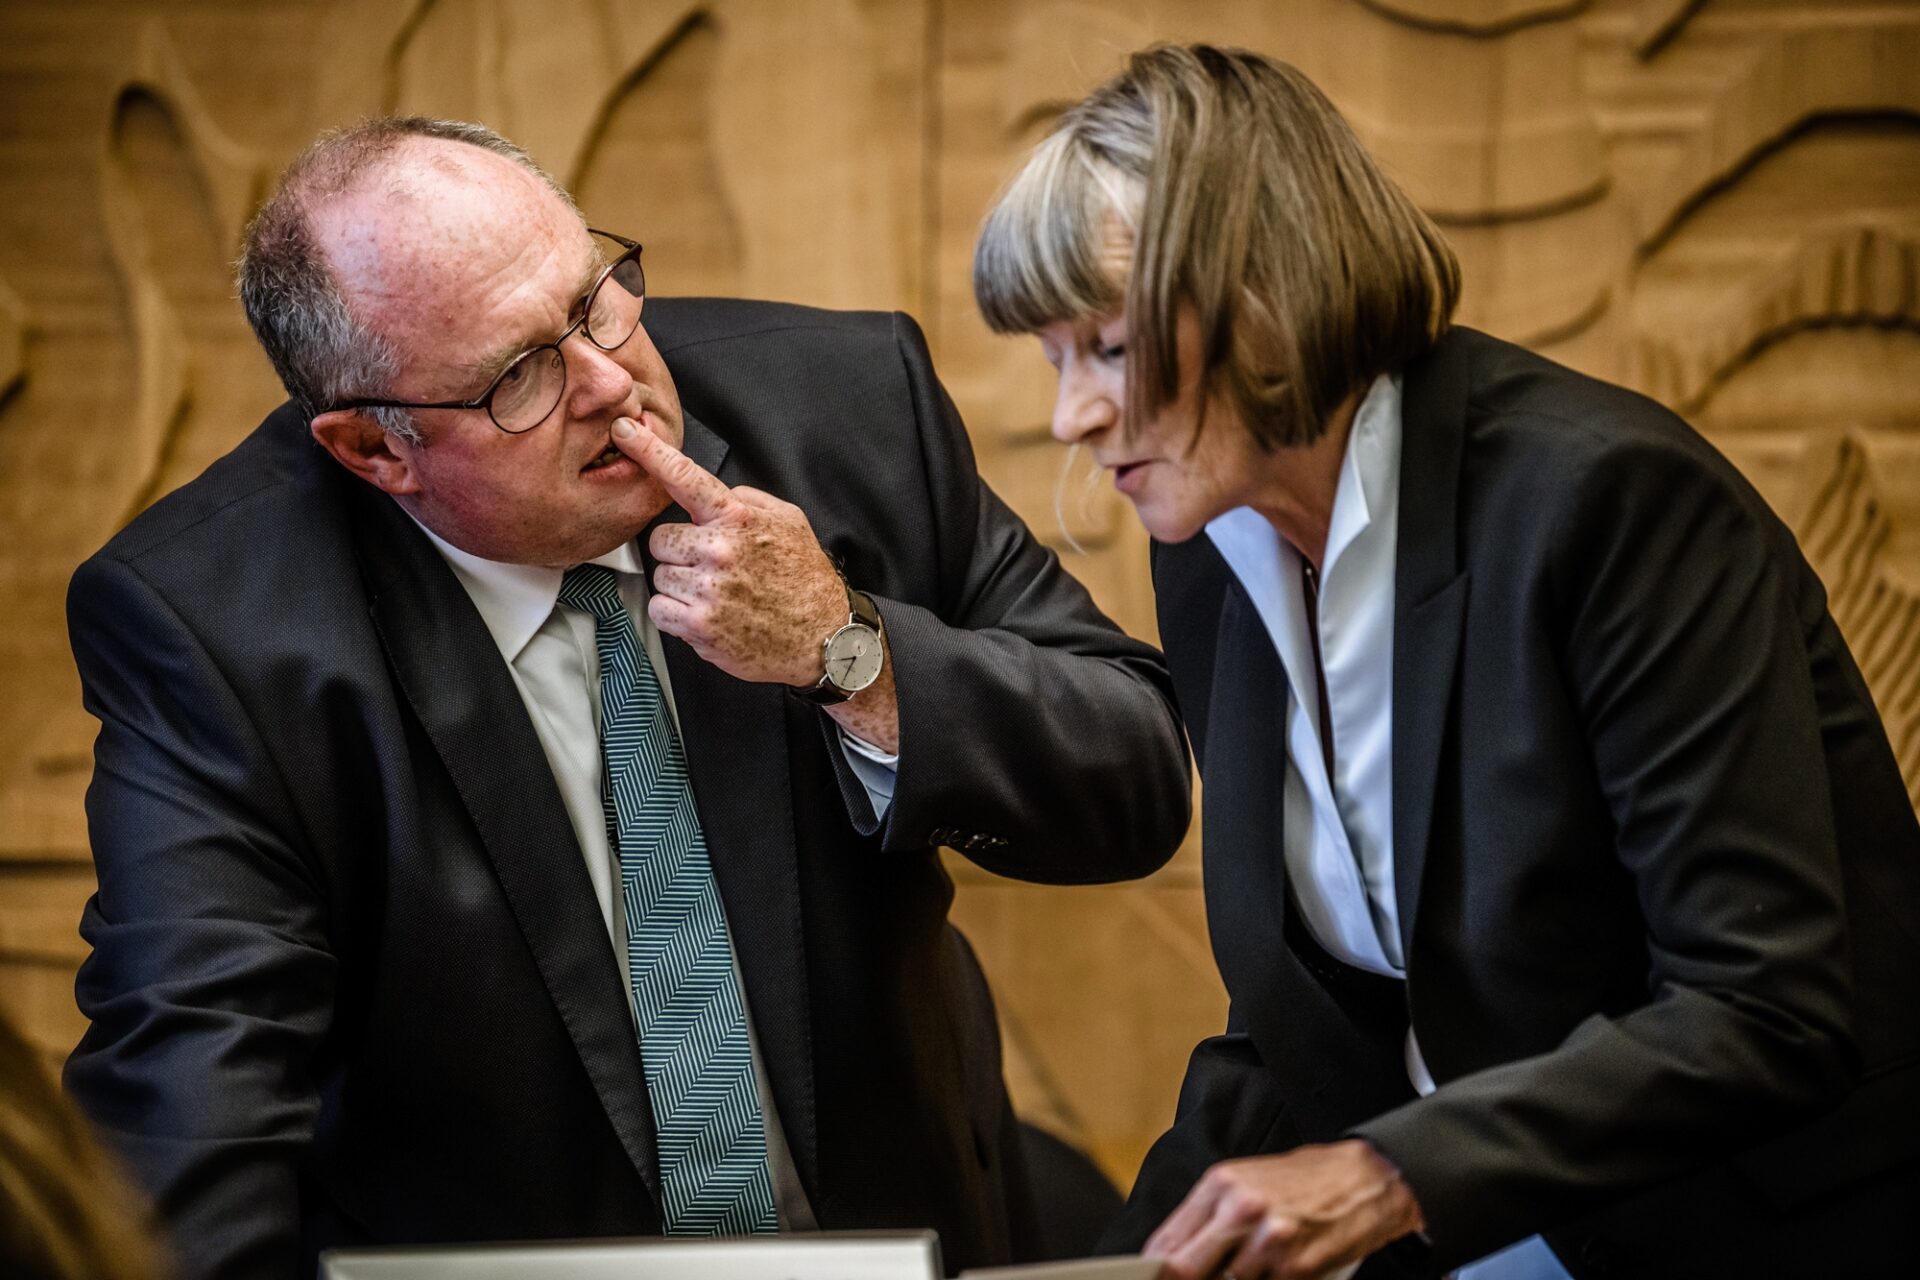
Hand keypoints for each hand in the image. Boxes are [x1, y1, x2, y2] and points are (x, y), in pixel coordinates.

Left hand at [613, 416, 846, 686]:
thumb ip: (747, 500)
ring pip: (660, 575)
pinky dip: (675, 614)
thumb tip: (715, 494)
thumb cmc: (805, 579)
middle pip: (660, 538)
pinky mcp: (699, 625)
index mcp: (739, 518)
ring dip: (681, 585)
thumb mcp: (790, 521)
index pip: (684, 476)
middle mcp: (720, 550)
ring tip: (718, 594)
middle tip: (711, 566)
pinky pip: (659, 608)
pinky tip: (706, 614)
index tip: (623, 430)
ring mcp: (708, 588)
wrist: (823, 637)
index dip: (649, 451)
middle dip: (679, 552)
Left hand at [1143, 1141, 1423, 1279]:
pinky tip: (1281, 1266)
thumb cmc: (1303, 1181)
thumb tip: (1168, 1256)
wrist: (1365, 1178)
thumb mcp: (1245, 1183)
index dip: (1157, 1271)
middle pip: (1185, 1269)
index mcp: (1220, 1184)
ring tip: (1258, 1262)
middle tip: (1203, 1274)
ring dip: (1238, 1279)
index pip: (1167, 1242)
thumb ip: (1207, 1218)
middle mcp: (1240, 1209)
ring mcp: (1268, 1240)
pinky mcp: (1296, 1267)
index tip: (1153, 1279)